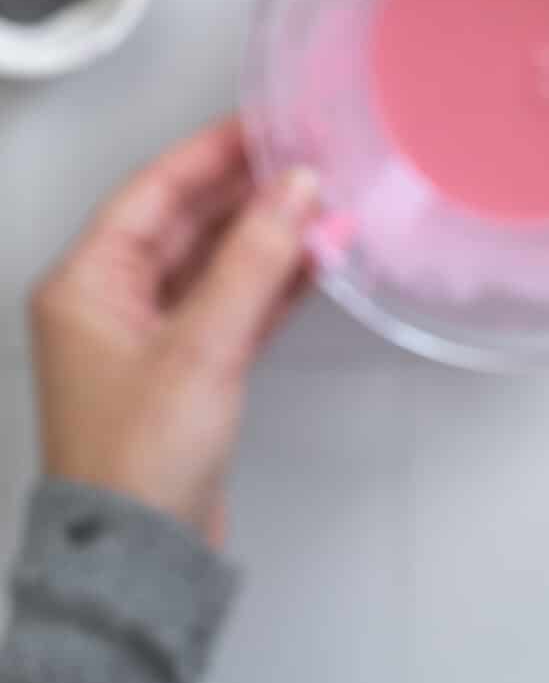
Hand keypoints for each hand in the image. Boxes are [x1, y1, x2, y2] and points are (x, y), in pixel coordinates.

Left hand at [31, 118, 318, 546]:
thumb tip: (296, 186)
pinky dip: (273, 282)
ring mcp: (150, 337)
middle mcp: (111, 301)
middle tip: (310, 157)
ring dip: (269, 235)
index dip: (213, 152)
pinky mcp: (187, 370)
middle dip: (250, 192)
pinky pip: (233, 303)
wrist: (140, 561)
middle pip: (187, 222)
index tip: (266, 121)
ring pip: (216, 262)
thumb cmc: (138, 460)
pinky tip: (318, 259)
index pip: (155, 190)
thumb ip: (255, 259)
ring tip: (327, 202)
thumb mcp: (202, 345)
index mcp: (87, 282)